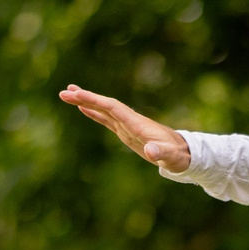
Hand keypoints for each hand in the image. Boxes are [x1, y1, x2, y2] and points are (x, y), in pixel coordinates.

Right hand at [58, 85, 189, 170]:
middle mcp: (130, 120)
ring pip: (103, 109)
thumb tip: (151, 151)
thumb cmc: (178, 156)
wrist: (184, 154)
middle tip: (64, 92)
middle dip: (85, 98)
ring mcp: (128, 125)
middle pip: (104, 104)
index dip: (94, 100)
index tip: (76, 94)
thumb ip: (161, 153)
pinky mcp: (127, 132)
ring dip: (86, 101)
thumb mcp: (171, 157)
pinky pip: (107, 119)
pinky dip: (94, 112)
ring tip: (67, 94)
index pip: (112, 107)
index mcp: (137, 123)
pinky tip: (83, 108)